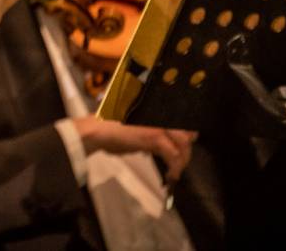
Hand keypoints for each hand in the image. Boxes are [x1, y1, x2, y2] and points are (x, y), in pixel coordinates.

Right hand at [73, 116, 195, 181]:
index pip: (182, 122)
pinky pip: (173, 154)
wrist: (98, 129)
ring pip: (183, 143)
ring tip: (175, 172)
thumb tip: (155, 145)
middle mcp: (160, 115)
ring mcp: (159, 124)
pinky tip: (170, 175)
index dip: (187, 136)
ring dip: (182, 160)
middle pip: (187, 133)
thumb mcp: (132, 126)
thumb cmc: (110, 126)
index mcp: (156, 111)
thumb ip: (147, 132)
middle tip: (180, 163)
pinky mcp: (155, 136)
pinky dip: (174, 167)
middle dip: (186, 150)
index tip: (183, 149)